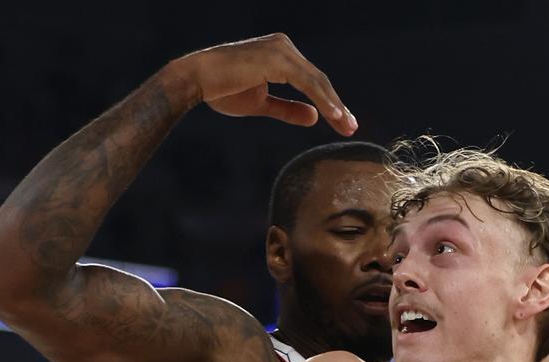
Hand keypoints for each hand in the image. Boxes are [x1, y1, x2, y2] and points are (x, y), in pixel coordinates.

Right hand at [176, 33, 356, 134]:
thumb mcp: (262, 103)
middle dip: (337, 106)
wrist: (196, 80)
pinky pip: (307, 82)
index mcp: (281, 54)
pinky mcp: (277, 58)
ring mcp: (281, 50)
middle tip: (352, 128)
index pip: (312, 81)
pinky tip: (333, 115)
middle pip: (319, 80)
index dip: (329, 104)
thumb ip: (288, 109)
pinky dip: (322, 100)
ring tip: (346, 126)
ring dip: (334, 106)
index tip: (343, 124)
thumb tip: (314, 117)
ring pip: (316, 82)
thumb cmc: (223, 90)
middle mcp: (284, 46)